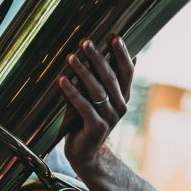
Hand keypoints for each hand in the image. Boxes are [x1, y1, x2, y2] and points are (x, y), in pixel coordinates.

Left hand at [58, 34, 133, 175]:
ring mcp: (109, 118)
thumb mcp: (99, 98)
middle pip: (110, 77)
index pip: (126, 71)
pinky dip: (72, 92)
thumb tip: (127, 55)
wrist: (85, 153)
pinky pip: (84, 106)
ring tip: (70, 57)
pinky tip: (62, 80)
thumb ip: (107, 79)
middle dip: (97, 58)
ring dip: (82, 72)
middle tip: (85, 42)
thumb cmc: (87, 120)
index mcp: (122, 96)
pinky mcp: (96, 128)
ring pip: (97, 90)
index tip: (114, 36)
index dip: (121, 54)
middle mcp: (120, 106)